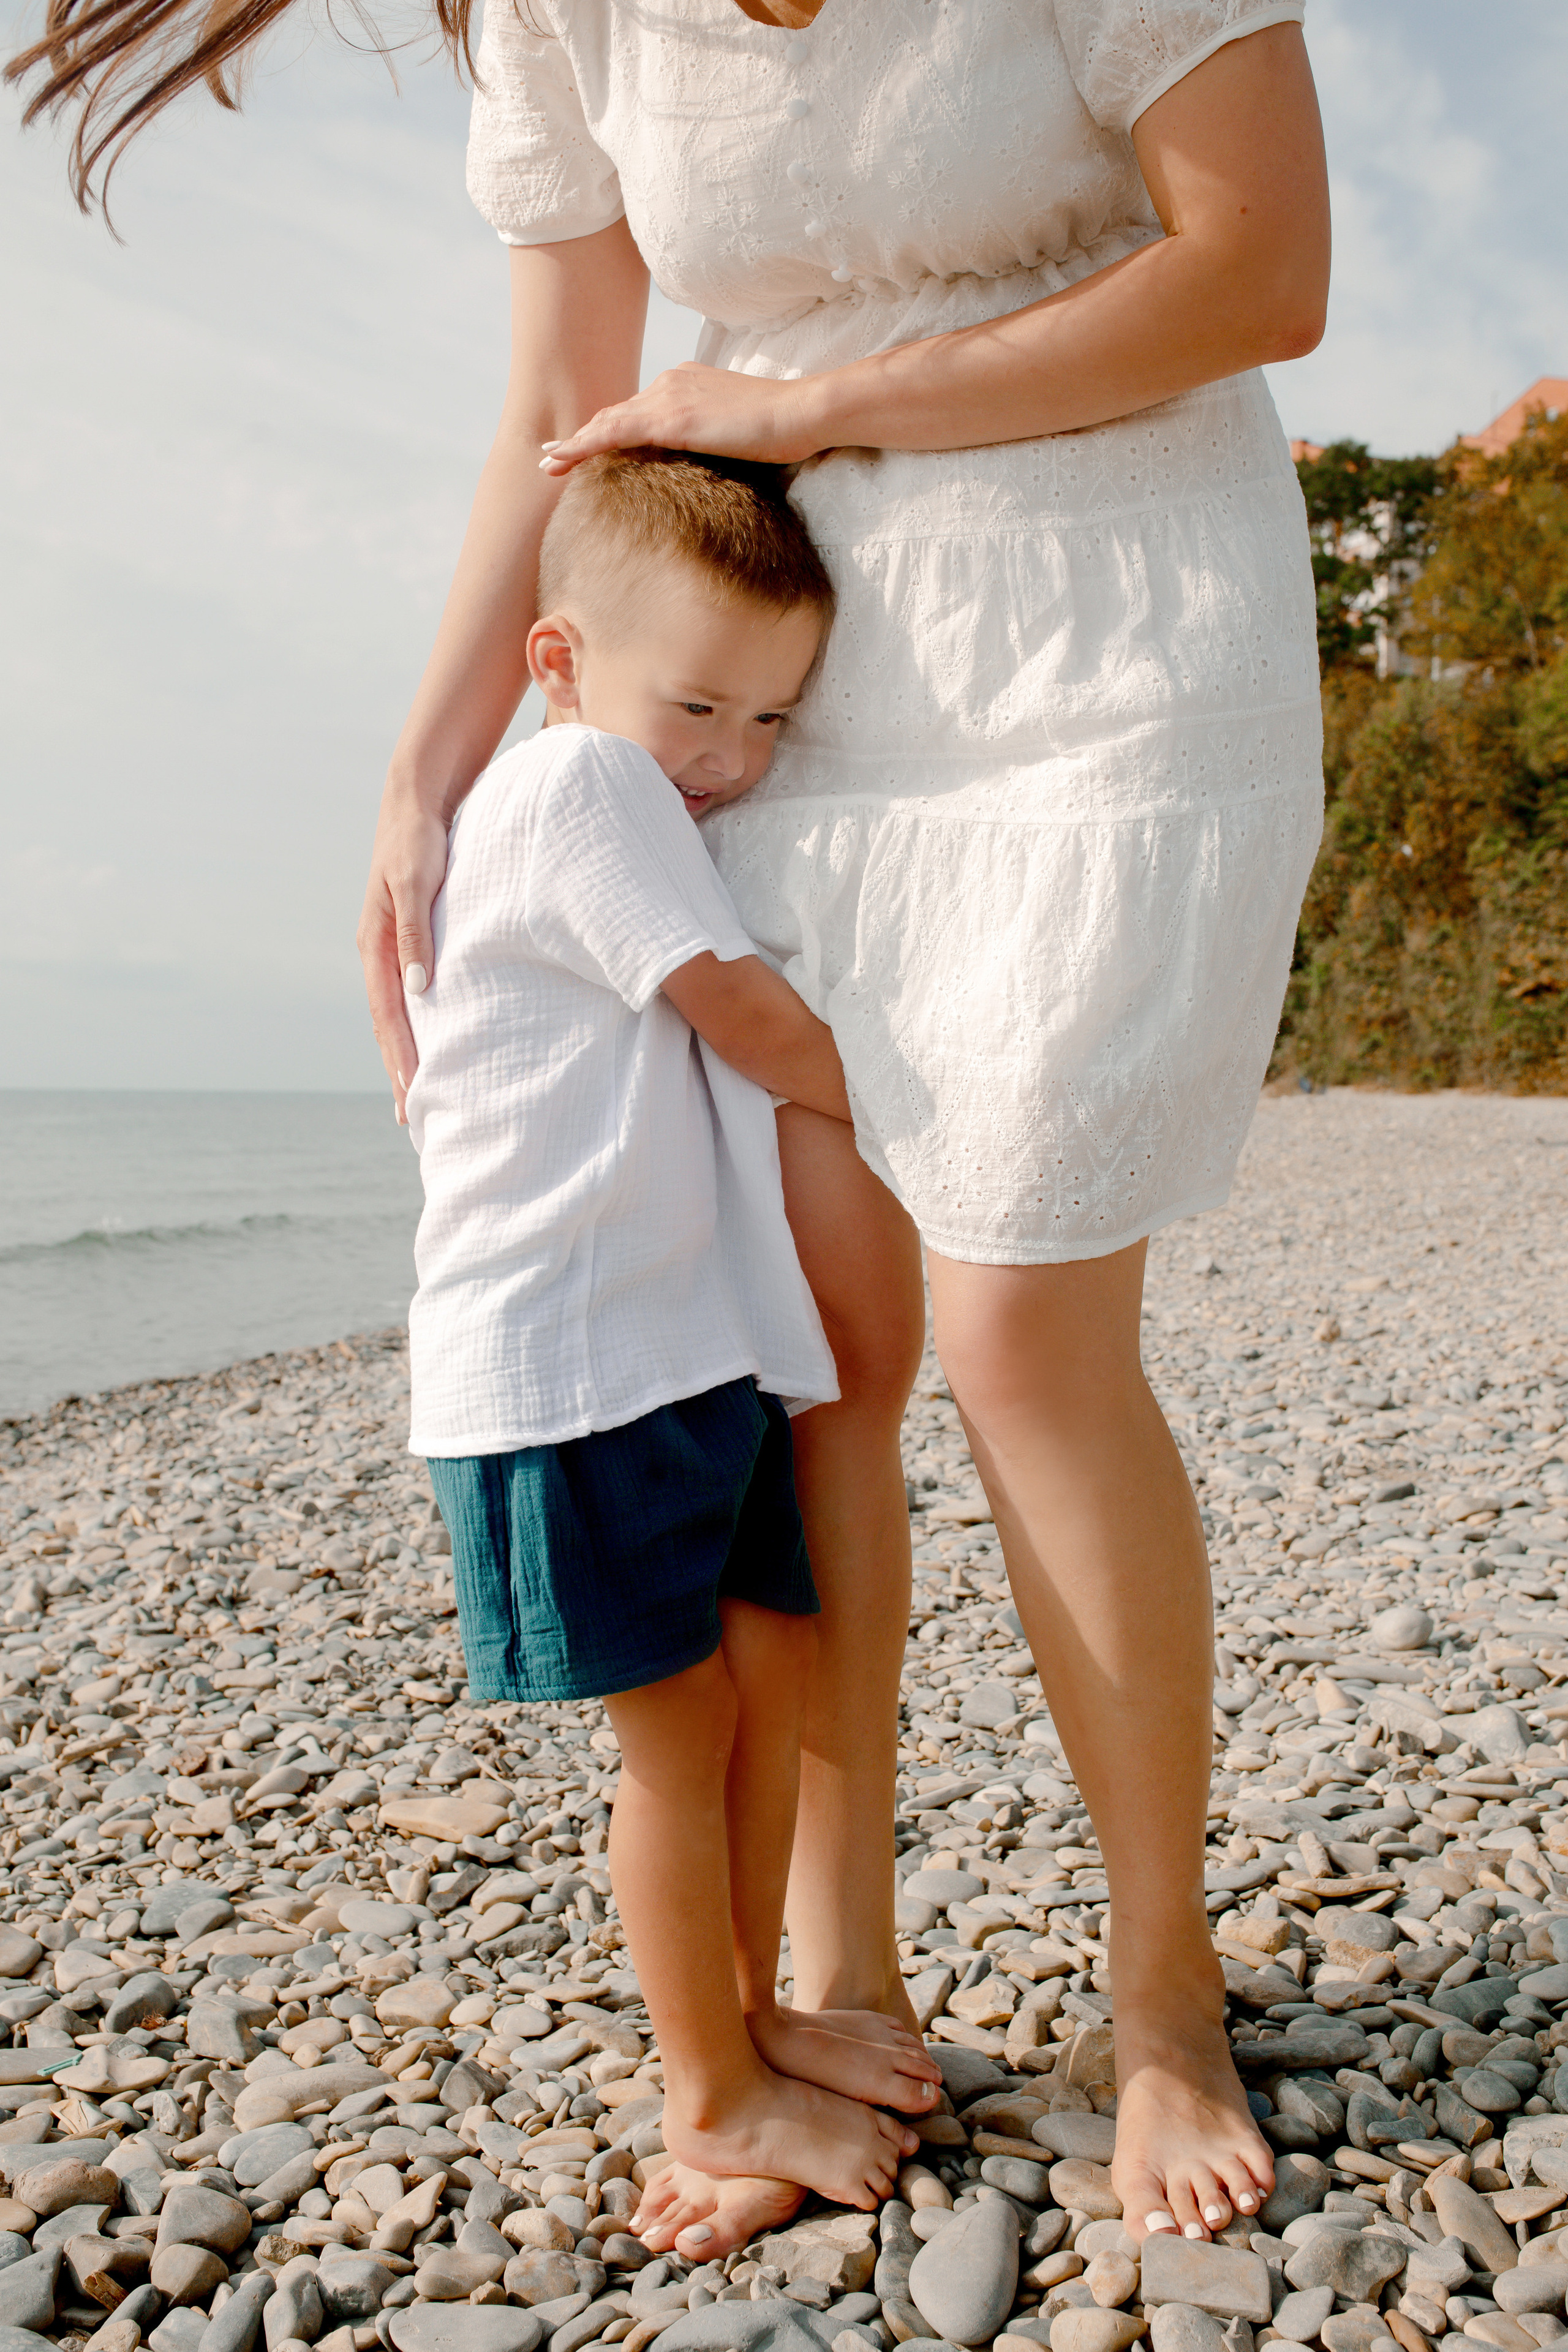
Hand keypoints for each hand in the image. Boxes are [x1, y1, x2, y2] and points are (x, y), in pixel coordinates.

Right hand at [357, 782, 451, 1124]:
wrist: (417, 798)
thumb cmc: (420, 838)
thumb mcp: (418, 881)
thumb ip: (417, 934)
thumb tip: (419, 989)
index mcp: (376, 944)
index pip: (387, 1015)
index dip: (399, 1058)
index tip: (411, 1097)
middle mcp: (379, 952)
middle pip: (386, 1024)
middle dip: (397, 1071)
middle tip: (411, 1119)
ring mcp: (392, 947)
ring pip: (396, 1013)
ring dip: (404, 1053)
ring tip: (417, 1095)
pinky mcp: (409, 938)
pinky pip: (408, 994)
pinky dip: (415, 1025)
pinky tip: (429, 1043)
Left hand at [538, 363, 826, 473]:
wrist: (802, 413)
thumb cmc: (785, 429)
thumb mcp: (742, 433)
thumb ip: (717, 440)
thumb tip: (712, 465)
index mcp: (688, 385)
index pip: (640, 409)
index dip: (610, 427)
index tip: (587, 443)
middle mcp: (671, 383)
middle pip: (617, 412)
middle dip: (583, 434)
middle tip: (552, 453)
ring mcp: (670, 397)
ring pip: (609, 421)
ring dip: (575, 442)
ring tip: (548, 461)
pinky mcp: (672, 418)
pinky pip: (615, 432)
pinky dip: (584, 445)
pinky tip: (564, 458)